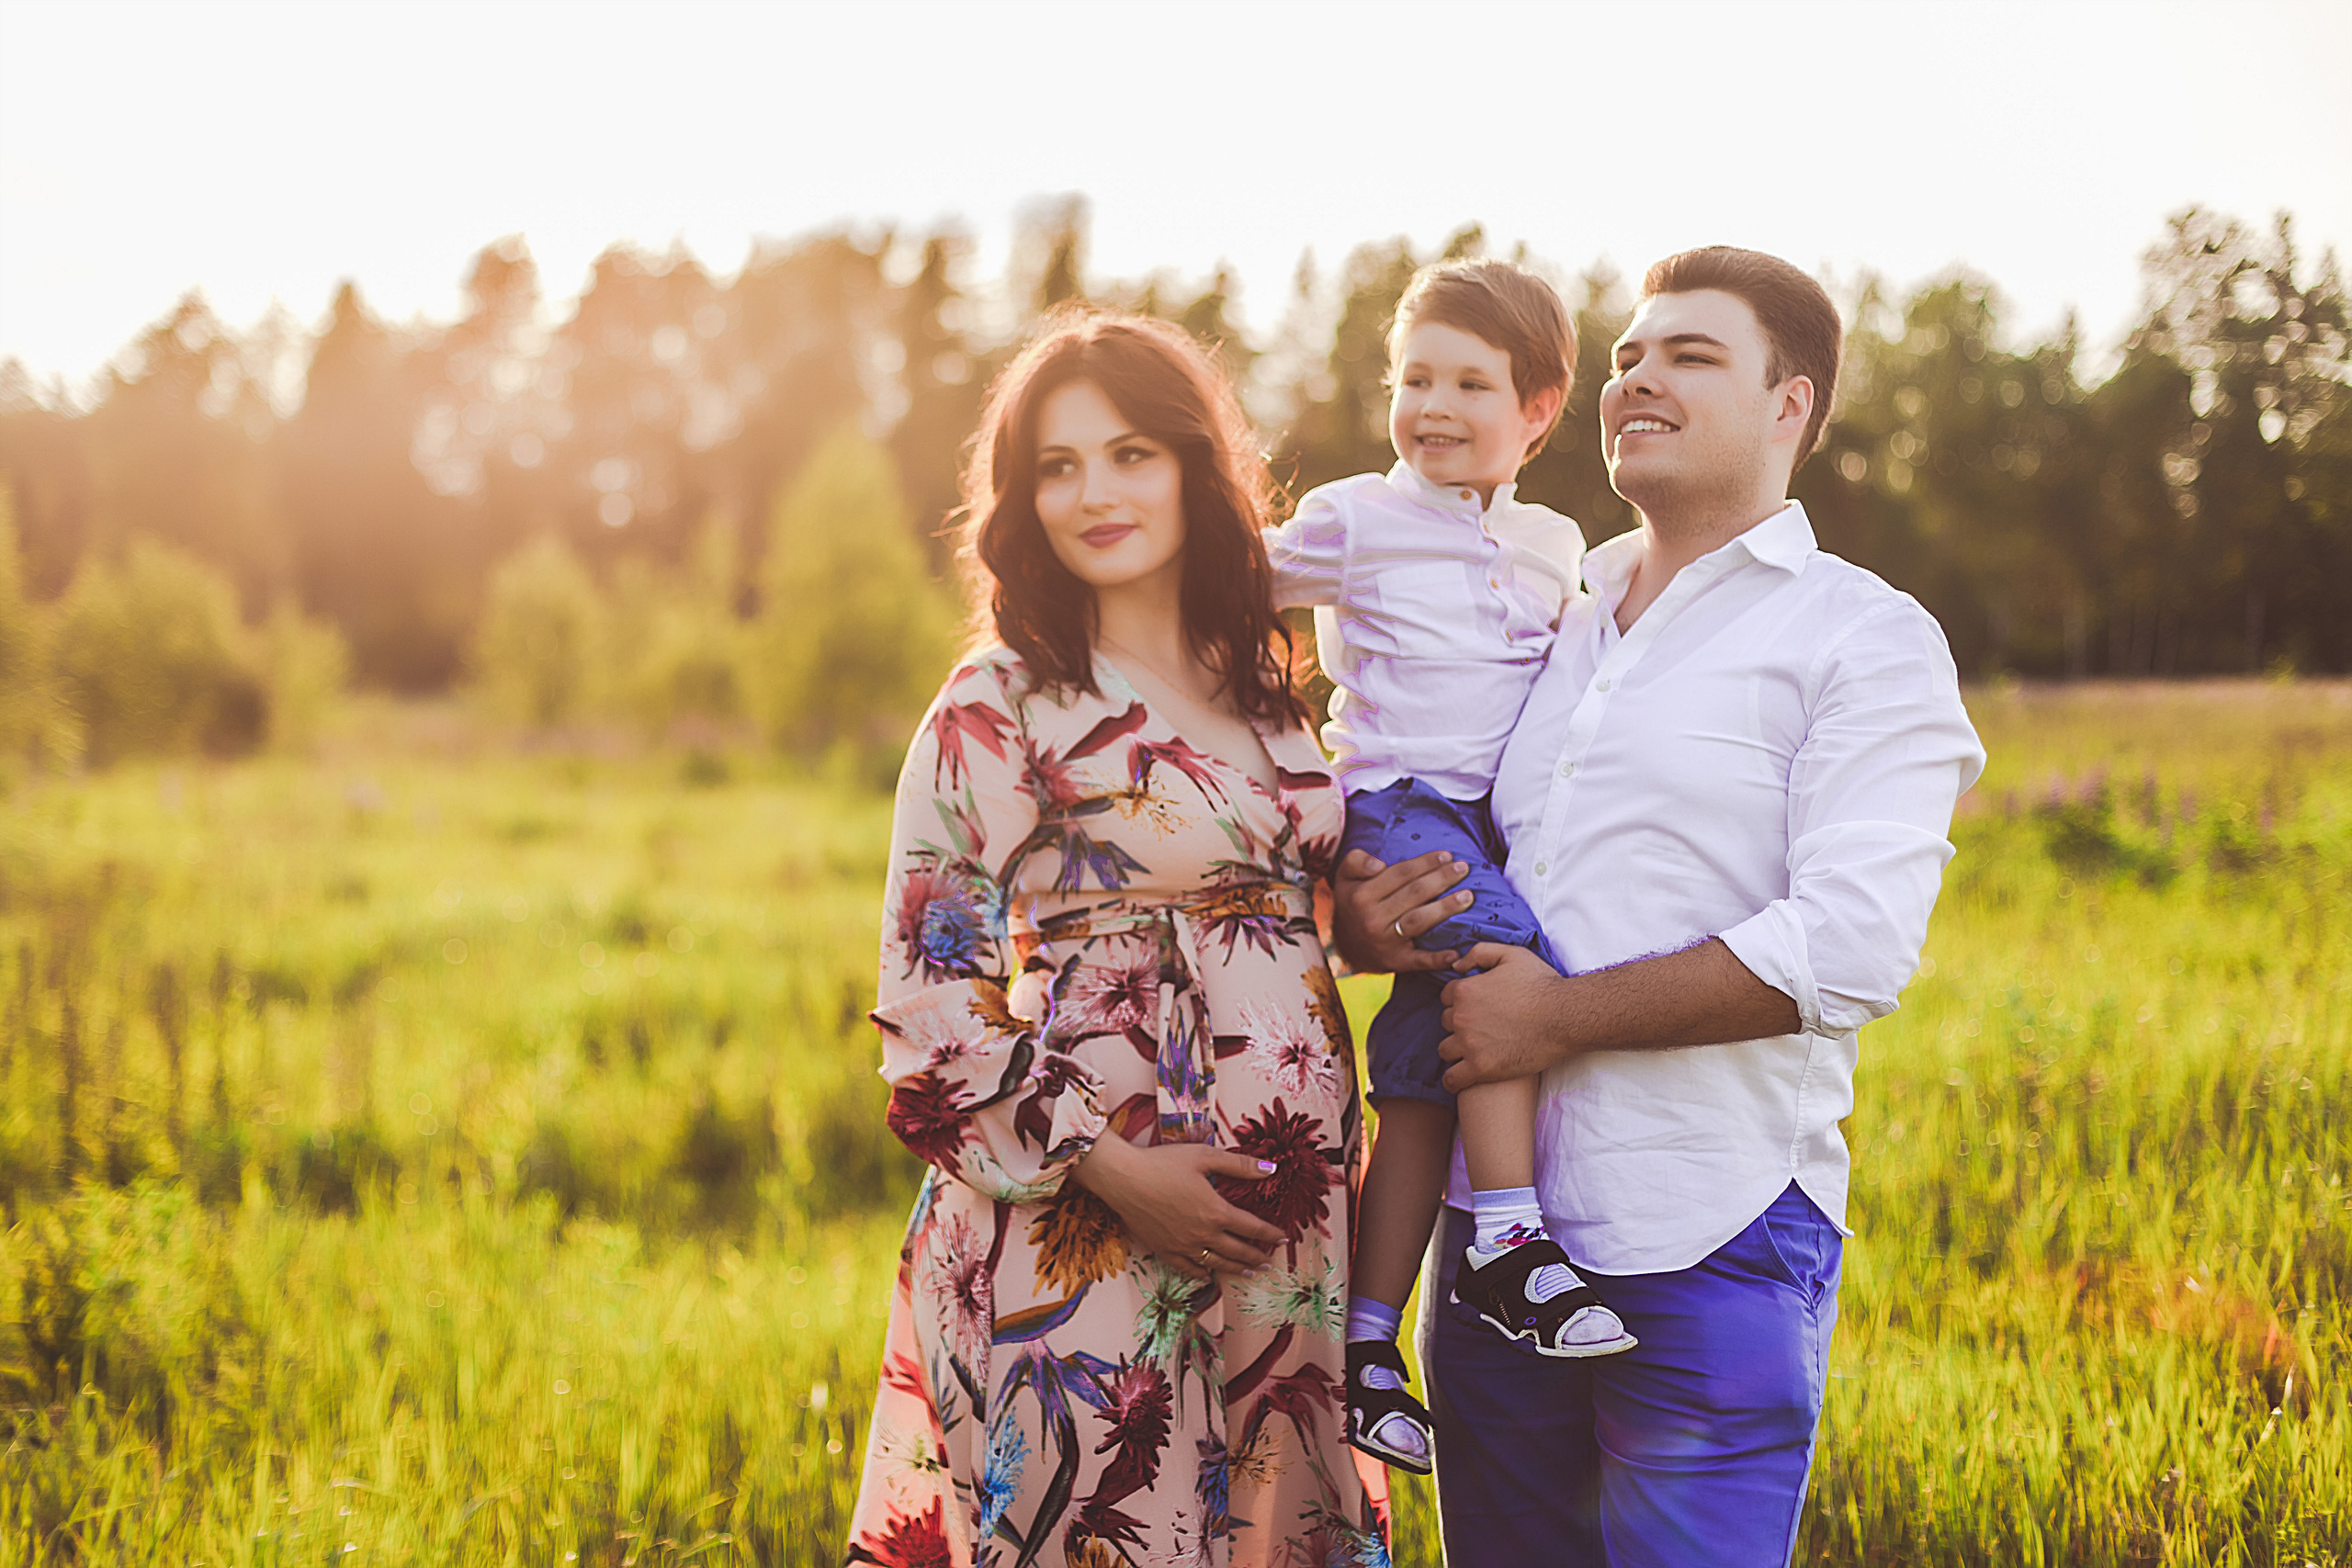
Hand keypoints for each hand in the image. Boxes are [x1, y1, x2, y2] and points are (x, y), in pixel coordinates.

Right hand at [1072, 1134, 1285, 1279]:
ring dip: (1236, 1269)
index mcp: (1216, 1211)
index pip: (1252, 1227)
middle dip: (1257, 1257)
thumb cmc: (1163, 1163)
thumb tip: (1271, 1169)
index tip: (1282, 1238)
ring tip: (1249, 1272)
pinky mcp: (1163, 1250)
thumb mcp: (1205, 1156)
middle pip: (1237, 1251)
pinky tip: (1208, 1274)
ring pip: (1216, 1263)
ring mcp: (1183, 1246)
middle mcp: (1203, 1234)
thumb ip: (1240, 1165)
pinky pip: (1187, 1269)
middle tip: (1269, 1262)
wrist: (1123, 1178)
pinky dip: (1201, 1273)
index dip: (1270, 1234)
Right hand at [1330, 848, 1470, 974]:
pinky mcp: (1395, 962)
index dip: (1426, 863)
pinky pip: (1419, 961)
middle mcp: (1372, 918)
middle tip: (1463, 868)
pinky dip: (1438, 959)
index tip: (1447, 855)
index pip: (1400, 873)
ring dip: (1446, 908)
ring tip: (1468, 896)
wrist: (1346, 946)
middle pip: (1414, 894)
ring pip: (1419, 921)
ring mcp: (1384, 942)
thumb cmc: (1353, 904)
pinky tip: (1456, 954)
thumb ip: (1356, 861)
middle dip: (1442, 879)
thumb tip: (1379, 865)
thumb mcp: (1345, 877)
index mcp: (1362, 895)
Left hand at [1439, 943, 1573, 1091]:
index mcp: (1465, 990)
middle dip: (1460, 1024)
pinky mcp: (1481, 1069)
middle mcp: (1461, 1017)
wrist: (1566, 1017)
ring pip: (1446, 1050)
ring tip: (1475, 1051)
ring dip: (1457, 1050)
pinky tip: (1465, 1076)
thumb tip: (1455, 966)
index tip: (1478, 1008)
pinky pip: (1452, 1080)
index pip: (1447, 997)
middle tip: (1482, 1029)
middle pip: (1446, 1023)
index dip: (1462, 1001)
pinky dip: (1454, 1080)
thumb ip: (1479, 953)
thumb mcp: (1512, 955)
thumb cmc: (1543, 985)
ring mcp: (1470, 1045)